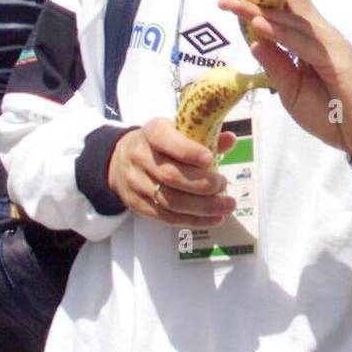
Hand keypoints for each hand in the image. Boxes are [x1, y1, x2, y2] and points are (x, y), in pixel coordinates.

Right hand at [106, 118, 236, 225]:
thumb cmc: (160, 144)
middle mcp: (140, 157)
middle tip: (223, 184)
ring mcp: (136, 183)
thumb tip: (230, 139)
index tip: (210, 158)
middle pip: (171, 176)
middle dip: (202, 184)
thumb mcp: (177, 131)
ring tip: (227, 206)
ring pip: (171, 200)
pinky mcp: (137, 204)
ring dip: (203, 207)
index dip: (188, 151)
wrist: (121, 158)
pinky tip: (214, 218)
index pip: (165, 139)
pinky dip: (193, 220)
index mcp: (152, 133)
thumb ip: (204, 136)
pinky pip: (166, 217)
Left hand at [218, 0, 351, 161]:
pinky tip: (259, 25)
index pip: (287, 5)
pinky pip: (303, 44)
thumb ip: (276, 66)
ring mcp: (331, 44)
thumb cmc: (330, 115)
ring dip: (261, 10)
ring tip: (233, 0)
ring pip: (293, 20)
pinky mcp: (337, 59)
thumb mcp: (291, 91)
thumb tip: (254, 39)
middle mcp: (321, 34)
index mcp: (309, 40)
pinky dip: (281, 34)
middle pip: (292, 0)